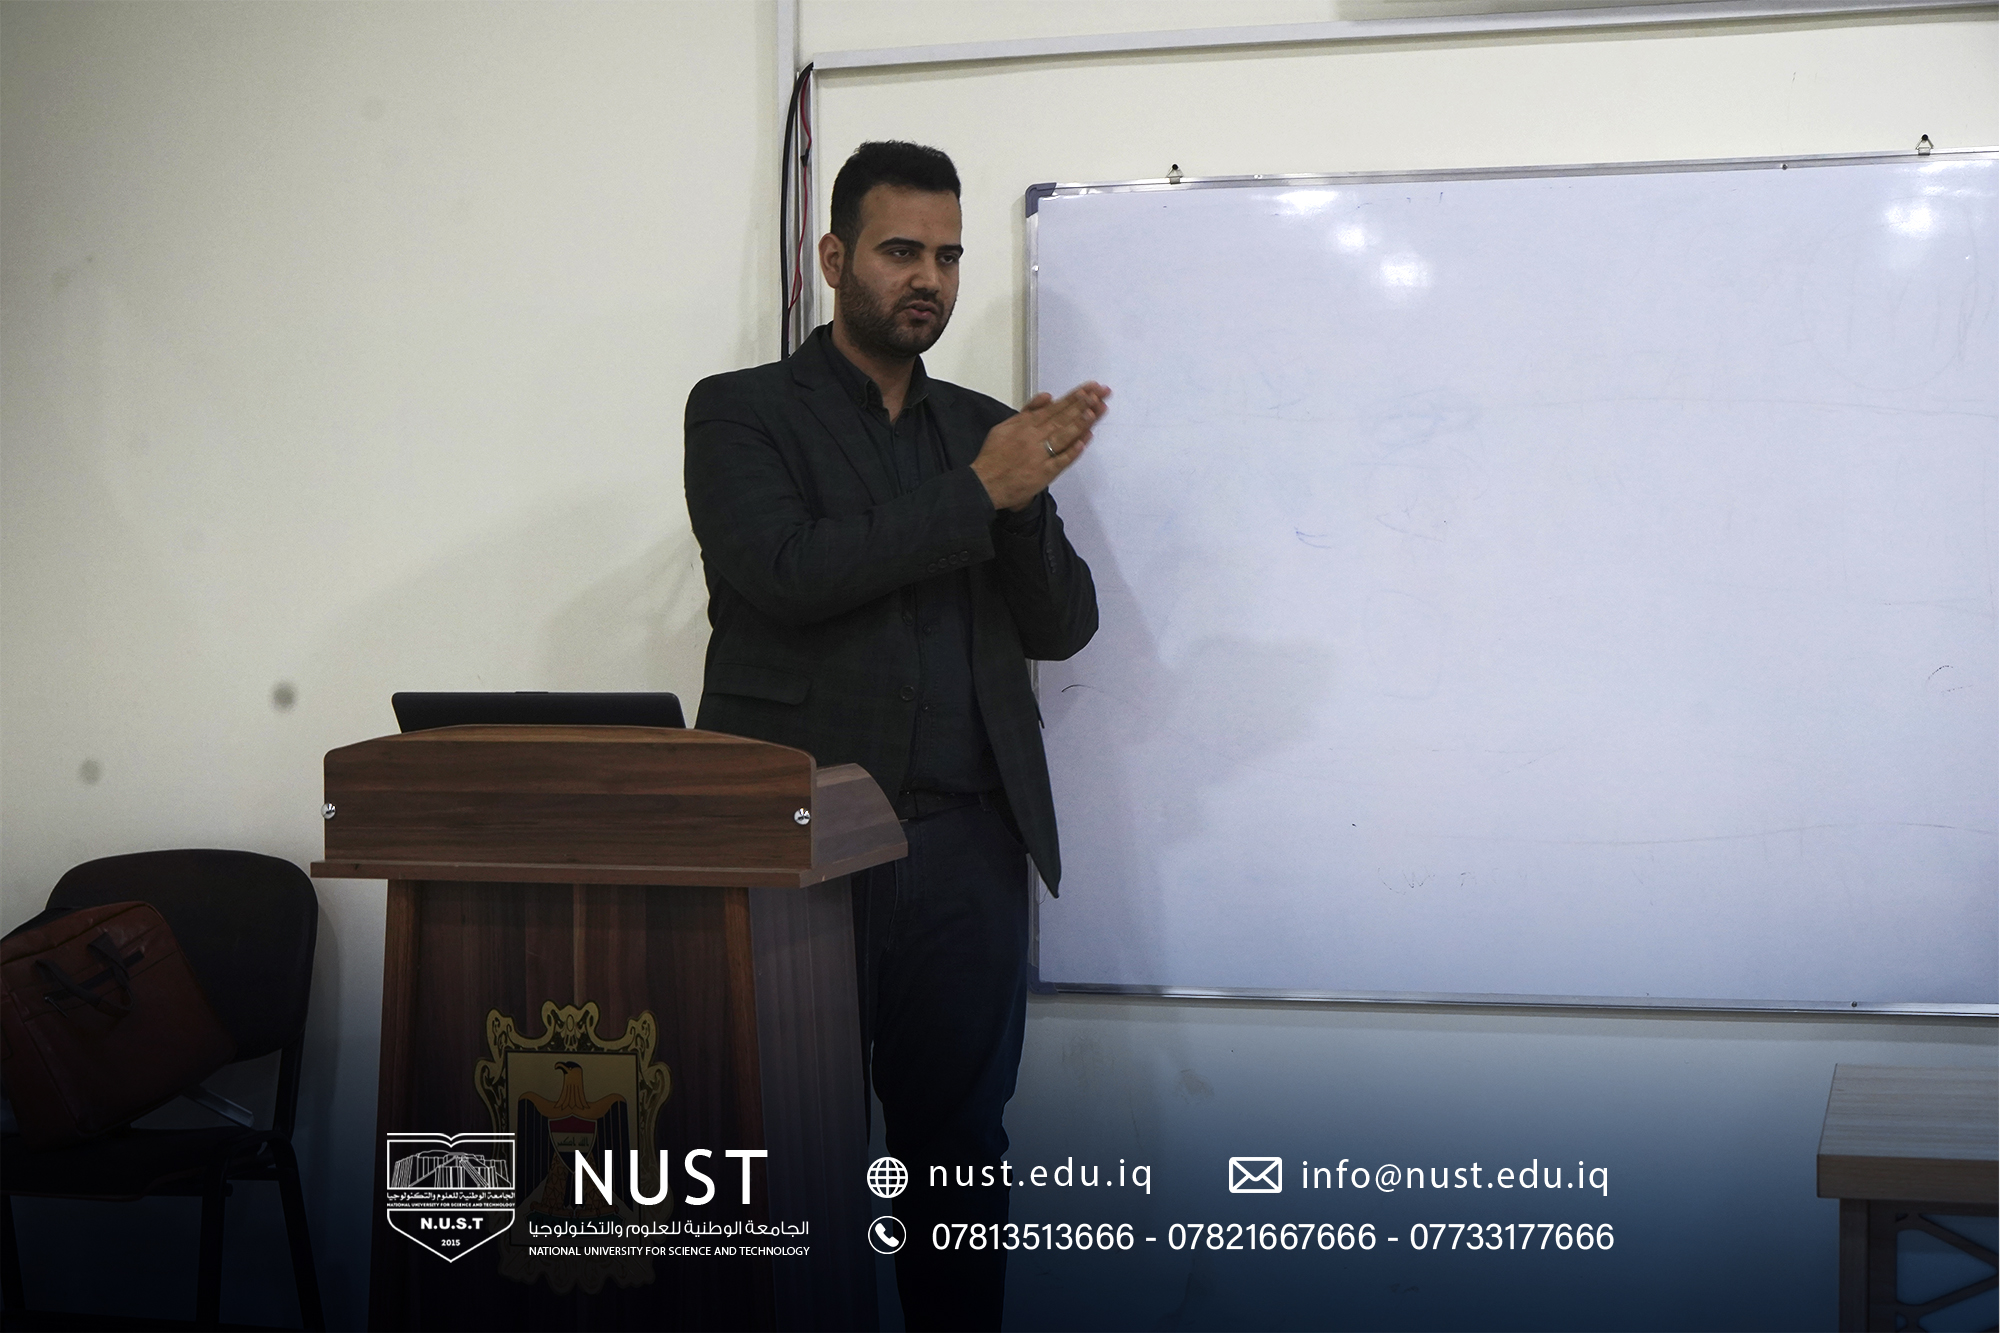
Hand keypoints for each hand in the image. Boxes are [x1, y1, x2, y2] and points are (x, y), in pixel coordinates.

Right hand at [971, 381, 1110, 511]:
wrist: (985, 483)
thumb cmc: (995, 456)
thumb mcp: (1005, 426)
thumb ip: (1028, 411)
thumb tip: (1047, 397)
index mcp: (1025, 424)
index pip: (1055, 407)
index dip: (1074, 397)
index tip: (1090, 388)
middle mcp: (1033, 437)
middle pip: (1062, 418)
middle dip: (1083, 404)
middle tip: (1101, 393)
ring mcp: (1039, 456)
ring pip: (1063, 436)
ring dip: (1080, 423)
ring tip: (1096, 410)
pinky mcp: (1043, 474)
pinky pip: (1060, 461)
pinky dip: (1072, 451)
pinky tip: (1084, 441)